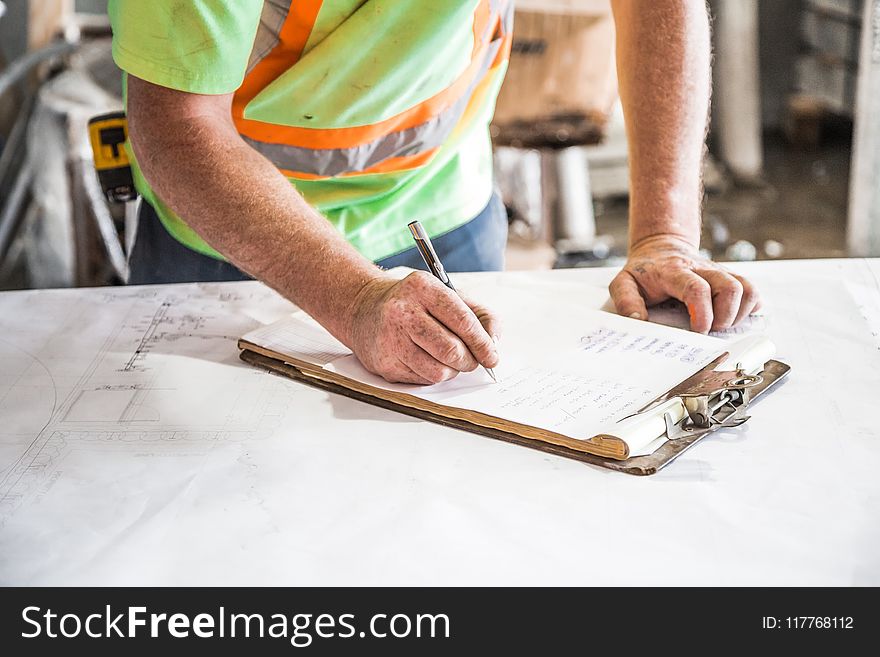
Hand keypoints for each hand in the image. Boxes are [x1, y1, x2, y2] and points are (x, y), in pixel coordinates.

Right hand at [347, 271, 500, 384]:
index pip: (462, 321)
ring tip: (447, 359)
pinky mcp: (384, 363)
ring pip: (438, 371)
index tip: (492, 356)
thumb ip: (480, 315)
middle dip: (469, 361)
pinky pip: (422, 380)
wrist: (364, 309)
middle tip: (472, 361)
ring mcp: (390, 338)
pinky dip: (432, 375)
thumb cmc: (415, 304)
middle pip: (451, 350)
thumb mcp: (448, 295)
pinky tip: (425, 359)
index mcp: (423, 287)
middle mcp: (402, 311)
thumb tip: (494, 343)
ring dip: (452, 371)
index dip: (483, 343)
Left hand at [609, 235, 760, 332]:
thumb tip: (638, 321)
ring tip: (721, 325)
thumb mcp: (624, 282)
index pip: (696, 288)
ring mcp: (719, 272)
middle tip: (710, 330)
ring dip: (739, 313)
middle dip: (725, 316)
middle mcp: (702, 269)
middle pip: (730, 287)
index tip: (699, 330)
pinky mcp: (729, 278)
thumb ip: (626, 301)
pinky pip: (752, 291)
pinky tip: (732, 317)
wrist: (660, 248)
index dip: (703, 312)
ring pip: (747, 288)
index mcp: (674, 272)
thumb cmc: (644, 271)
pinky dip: (749, 308)